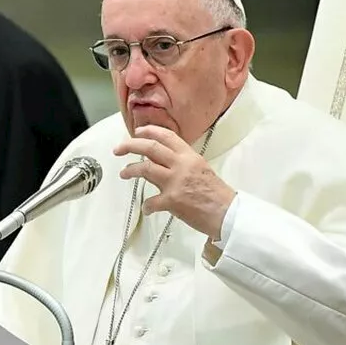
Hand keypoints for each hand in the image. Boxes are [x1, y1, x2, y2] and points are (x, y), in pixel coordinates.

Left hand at [114, 125, 236, 239]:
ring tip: (124, 173)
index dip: (149, 131)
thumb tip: (161, 161)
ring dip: (130, 170)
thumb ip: (182, 163)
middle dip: (130, 146)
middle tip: (118, 149)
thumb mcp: (201, 169)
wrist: (227, 213)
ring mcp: (175, 182)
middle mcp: (181, 165)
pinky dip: (146, 206)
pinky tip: (147, 209)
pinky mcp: (171, 200)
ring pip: (145, 169)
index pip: (167, 136)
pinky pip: (150, 202)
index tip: (137, 131)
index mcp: (189, 156)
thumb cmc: (216, 194)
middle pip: (150, 148)